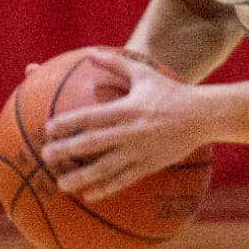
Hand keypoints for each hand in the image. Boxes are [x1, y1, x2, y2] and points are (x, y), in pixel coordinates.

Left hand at [42, 49, 209, 201]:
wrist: (203, 115)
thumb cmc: (171, 92)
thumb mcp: (145, 74)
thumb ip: (116, 64)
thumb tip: (89, 53)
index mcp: (128, 109)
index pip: (92, 117)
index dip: (69, 123)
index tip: (49, 127)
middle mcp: (131, 131)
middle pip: (92, 143)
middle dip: (67, 150)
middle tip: (45, 156)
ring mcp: (139, 150)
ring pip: (105, 168)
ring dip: (81, 177)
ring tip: (61, 184)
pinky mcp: (149, 165)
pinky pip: (123, 180)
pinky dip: (105, 189)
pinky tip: (88, 195)